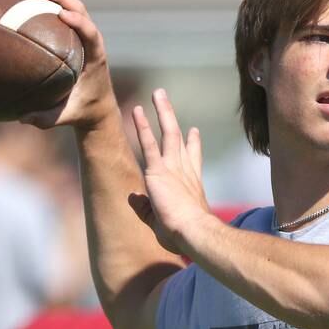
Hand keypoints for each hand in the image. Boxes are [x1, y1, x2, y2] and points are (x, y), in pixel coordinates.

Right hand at [19, 0, 115, 129]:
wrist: (98, 107)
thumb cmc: (82, 111)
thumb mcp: (65, 117)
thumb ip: (46, 118)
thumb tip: (21, 117)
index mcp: (96, 58)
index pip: (91, 34)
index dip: (79, 22)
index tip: (62, 14)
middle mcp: (92, 42)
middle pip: (81, 11)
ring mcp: (84, 36)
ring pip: (73, 6)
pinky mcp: (75, 36)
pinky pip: (62, 12)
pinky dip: (47, 1)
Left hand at [132, 89, 211, 252]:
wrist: (195, 234)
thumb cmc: (184, 235)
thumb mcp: (161, 222)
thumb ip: (146, 209)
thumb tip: (133, 197)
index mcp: (191, 184)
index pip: (192, 160)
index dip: (193, 145)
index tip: (193, 131)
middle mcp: (184, 171)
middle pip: (179, 139)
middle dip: (172, 119)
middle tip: (166, 102)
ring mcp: (173, 168)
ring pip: (168, 133)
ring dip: (162, 111)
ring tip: (157, 93)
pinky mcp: (159, 170)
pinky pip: (149, 143)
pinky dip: (143, 126)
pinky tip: (136, 110)